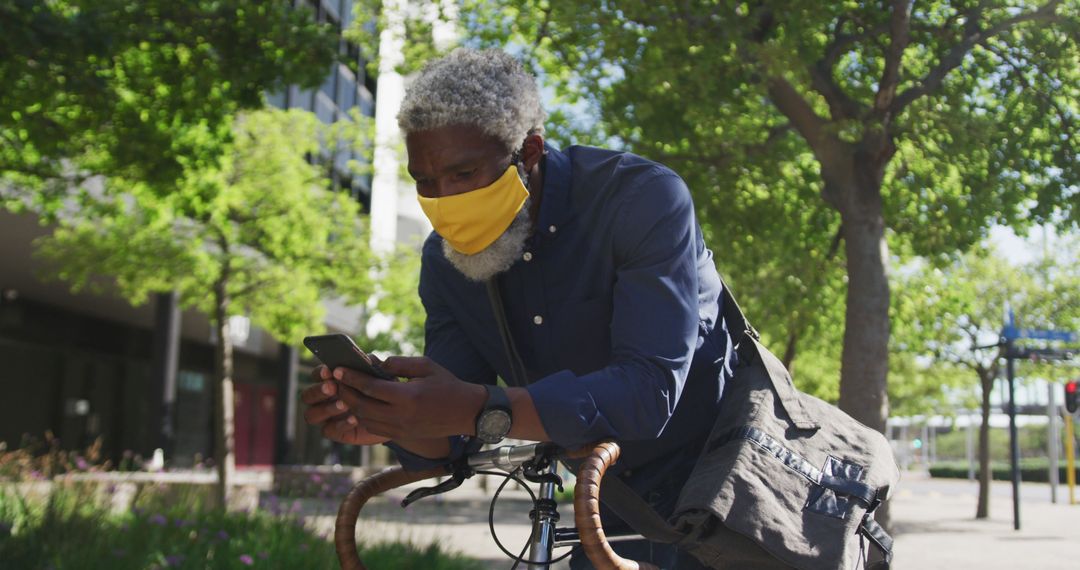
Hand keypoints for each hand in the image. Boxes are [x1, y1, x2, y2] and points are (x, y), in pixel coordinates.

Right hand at [300, 365, 390, 445]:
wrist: (393, 415)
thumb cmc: (382, 390)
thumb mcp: (380, 376)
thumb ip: (373, 365)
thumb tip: (368, 359)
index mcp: (330, 381)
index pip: (316, 375)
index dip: (320, 373)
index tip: (330, 372)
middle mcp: (323, 399)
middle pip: (307, 396)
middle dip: (318, 391)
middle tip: (333, 387)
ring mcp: (327, 417)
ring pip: (312, 415)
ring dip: (327, 409)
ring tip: (345, 404)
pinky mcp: (336, 432)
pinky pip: (328, 431)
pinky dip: (340, 424)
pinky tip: (355, 418)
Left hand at [332, 356, 486, 440]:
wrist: (466, 413)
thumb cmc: (447, 385)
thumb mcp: (426, 366)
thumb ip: (399, 364)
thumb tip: (375, 363)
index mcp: (408, 397)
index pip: (370, 388)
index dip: (351, 378)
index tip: (338, 369)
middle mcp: (402, 416)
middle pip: (362, 406)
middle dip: (345, 392)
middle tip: (334, 380)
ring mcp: (401, 429)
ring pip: (365, 419)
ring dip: (351, 406)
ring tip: (343, 392)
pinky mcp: (402, 436)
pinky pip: (374, 428)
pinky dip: (362, 417)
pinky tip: (358, 406)